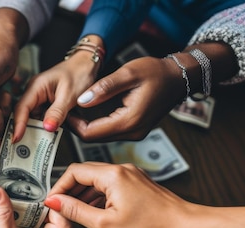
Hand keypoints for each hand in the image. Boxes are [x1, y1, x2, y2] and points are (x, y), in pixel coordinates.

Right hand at [13, 50, 98, 140]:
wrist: (88, 64)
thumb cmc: (79, 72)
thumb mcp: (70, 94)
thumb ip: (58, 112)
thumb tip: (47, 127)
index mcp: (36, 86)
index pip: (22, 108)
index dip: (18, 124)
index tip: (16, 139)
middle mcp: (34, 92)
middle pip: (24, 115)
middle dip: (23, 130)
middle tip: (22, 147)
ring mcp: (39, 98)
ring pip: (32, 118)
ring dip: (34, 130)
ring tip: (35, 144)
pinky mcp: (46, 103)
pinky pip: (41, 117)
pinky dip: (43, 126)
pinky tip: (46, 135)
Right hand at [44, 162, 186, 227]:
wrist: (184, 227)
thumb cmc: (150, 227)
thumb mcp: (104, 224)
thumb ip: (75, 210)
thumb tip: (54, 202)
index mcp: (111, 175)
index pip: (73, 172)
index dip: (59, 187)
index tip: (52, 202)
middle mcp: (120, 169)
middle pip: (84, 172)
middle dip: (69, 190)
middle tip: (60, 208)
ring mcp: (129, 174)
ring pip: (96, 179)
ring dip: (83, 193)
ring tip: (75, 213)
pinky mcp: (135, 182)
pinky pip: (109, 184)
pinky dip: (97, 195)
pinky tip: (95, 211)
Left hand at [68, 57, 185, 140]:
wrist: (180, 77)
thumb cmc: (158, 72)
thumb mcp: (128, 73)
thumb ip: (103, 88)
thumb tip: (82, 100)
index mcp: (129, 120)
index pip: (91, 133)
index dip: (73, 125)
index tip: (64, 113)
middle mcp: (133, 132)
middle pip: (95, 138)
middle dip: (78, 127)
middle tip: (65, 112)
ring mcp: (135, 133)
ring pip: (102, 137)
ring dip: (86, 127)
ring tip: (74, 112)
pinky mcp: (135, 130)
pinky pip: (111, 133)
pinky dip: (97, 126)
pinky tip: (89, 114)